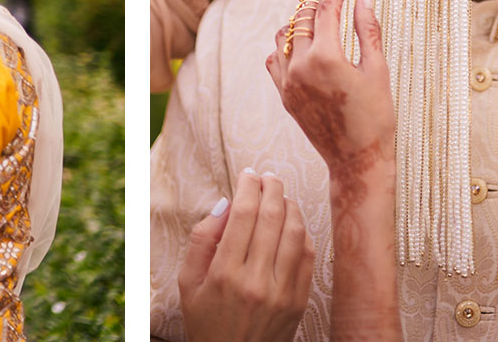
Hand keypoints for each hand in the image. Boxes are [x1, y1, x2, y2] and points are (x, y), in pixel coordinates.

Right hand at [179, 170, 313, 341]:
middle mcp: (256, 280)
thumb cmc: (206, 322)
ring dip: (290, 207)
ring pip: (295, 233)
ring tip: (281, 196)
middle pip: (272, 217)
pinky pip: (308, 256)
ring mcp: (282, 292)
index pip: (243, 215)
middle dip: (272, 188)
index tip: (248, 175)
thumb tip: (225, 205)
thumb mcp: (188, 283)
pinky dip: (303, 233)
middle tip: (269, 176)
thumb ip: (202, 240)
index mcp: (225, 274)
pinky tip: (293, 224)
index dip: (248, 187)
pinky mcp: (299, 301)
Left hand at [267, 0, 393, 175]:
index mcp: (326, 58)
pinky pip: (274, 59)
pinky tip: (305, 45)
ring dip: (300, 21)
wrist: (357, 159)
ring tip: (322, 18)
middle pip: (302, 17)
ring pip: (283, 35)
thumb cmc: (375, 117)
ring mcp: (287, 81)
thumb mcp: (377, 70)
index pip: (326, 9)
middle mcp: (299, 67)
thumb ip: (367, 28)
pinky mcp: (283, 94)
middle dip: (319, 0)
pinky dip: (286, 45)